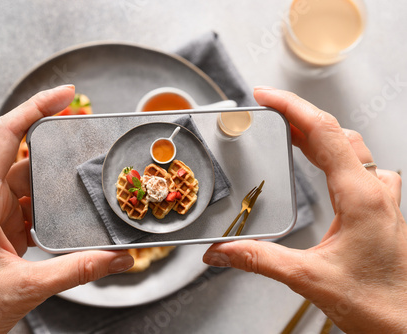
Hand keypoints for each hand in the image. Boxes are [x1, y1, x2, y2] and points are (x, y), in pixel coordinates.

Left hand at [0, 85, 133, 332]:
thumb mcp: (25, 287)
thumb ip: (77, 270)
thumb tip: (118, 259)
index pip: (4, 136)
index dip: (34, 108)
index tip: (64, 95)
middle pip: (20, 153)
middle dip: (53, 140)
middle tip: (85, 128)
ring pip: (26, 179)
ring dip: (53, 177)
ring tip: (84, 173)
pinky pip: (29, 202)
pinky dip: (50, 202)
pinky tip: (68, 208)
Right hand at [203, 88, 405, 332]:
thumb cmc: (378, 304)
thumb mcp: (309, 279)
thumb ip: (259, 260)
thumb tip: (221, 252)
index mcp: (361, 197)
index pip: (325, 133)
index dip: (292, 108)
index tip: (266, 97)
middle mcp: (375, 191)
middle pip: (338, 133)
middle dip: (300, 115)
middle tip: (269, 109)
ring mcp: (382, 199)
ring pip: (352, 147)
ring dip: (320, 132)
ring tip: (290, 129)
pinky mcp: (381, 210)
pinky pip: (360, 166)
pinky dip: (335, 153)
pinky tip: (324, 163)